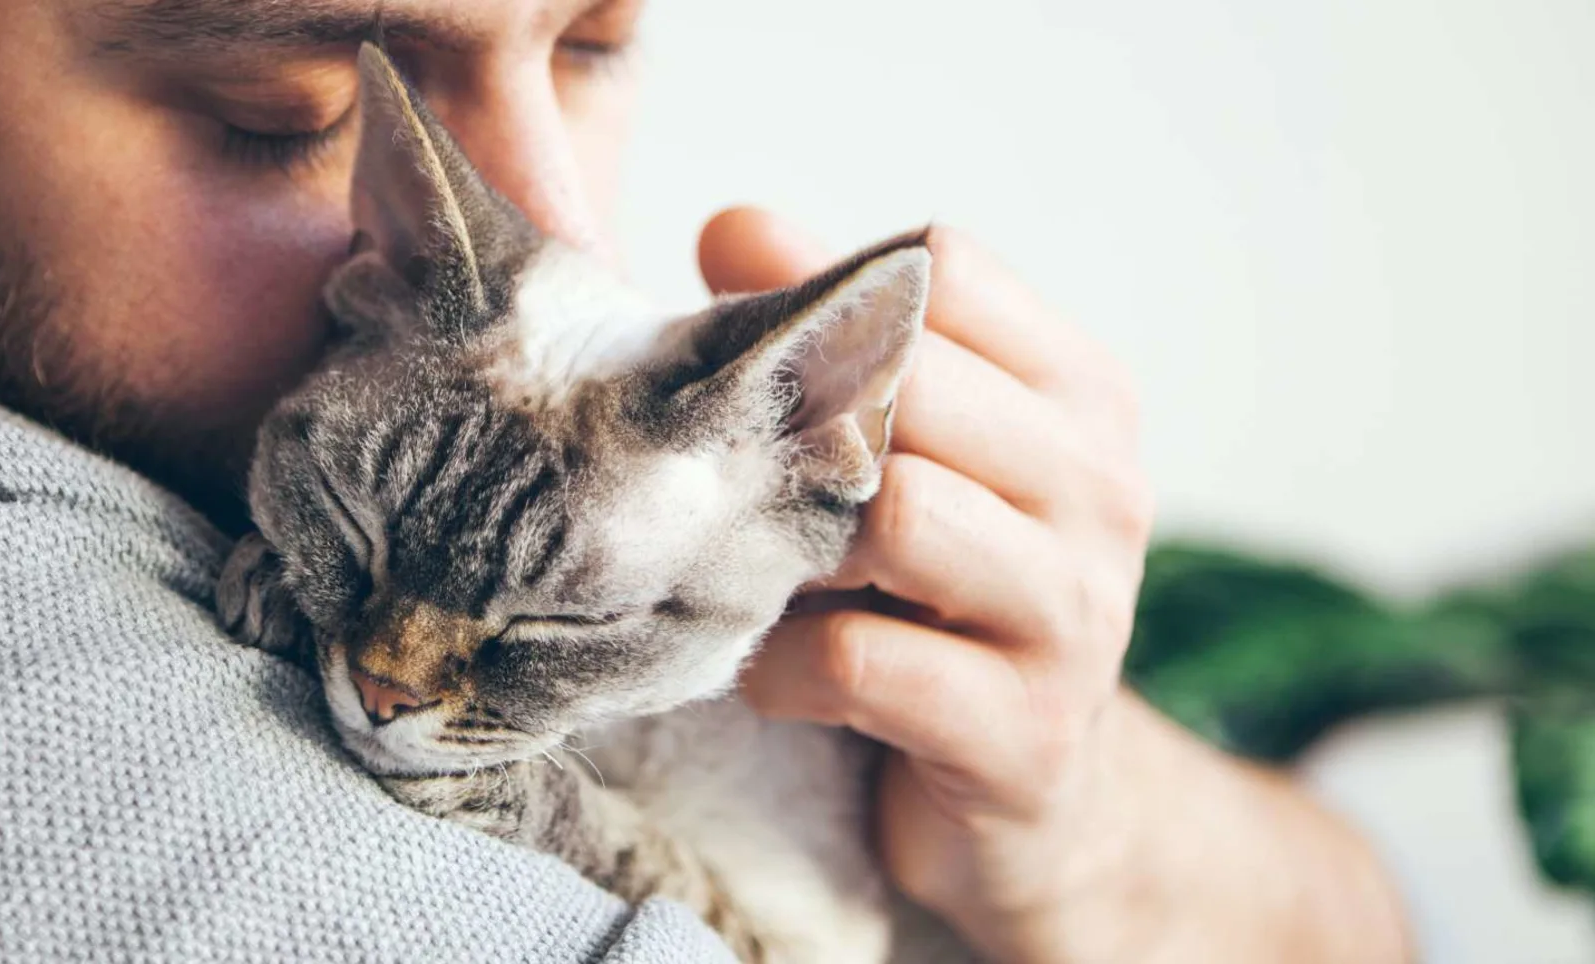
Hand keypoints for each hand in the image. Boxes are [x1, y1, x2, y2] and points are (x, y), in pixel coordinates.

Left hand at [703, 209, 1408, 962]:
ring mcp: (1078, 616)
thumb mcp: (908, 458)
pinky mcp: (1027, 737)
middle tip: (737, 480)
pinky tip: (777, 676)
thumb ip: (834, 337)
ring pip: (899, 516)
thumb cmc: (942, 605)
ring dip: (791, 550)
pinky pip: (864, 662)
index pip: (945, 267)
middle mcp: (1101, 490)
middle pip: (914, 382)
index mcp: (1080, 397)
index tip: (762, 358)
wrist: (1044, 811)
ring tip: (765, 582)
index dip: (827, 295)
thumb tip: (733, 225)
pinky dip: (785, 669)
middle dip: (801, 426)